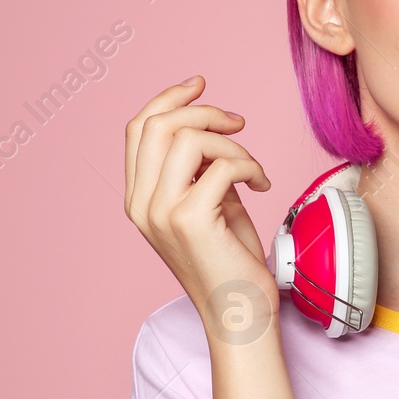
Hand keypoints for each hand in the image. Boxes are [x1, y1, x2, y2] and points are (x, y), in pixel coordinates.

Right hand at [124, 76, 276, 340]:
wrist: (238, 313)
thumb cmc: (229, 260)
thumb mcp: (207, 202)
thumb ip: (197, 167)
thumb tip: (212, 123)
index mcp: (138, 198)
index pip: (138, 128)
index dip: (169, 97)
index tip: (200, 84)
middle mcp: (141, 204)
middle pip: (159, 124)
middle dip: (205, 112)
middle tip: (238, 123)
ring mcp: (161, 212)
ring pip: (189, 139)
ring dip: (231, 144)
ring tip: (251, 168)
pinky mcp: (190, 220)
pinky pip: (222, 166)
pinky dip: (249, 166)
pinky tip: (260, 185)